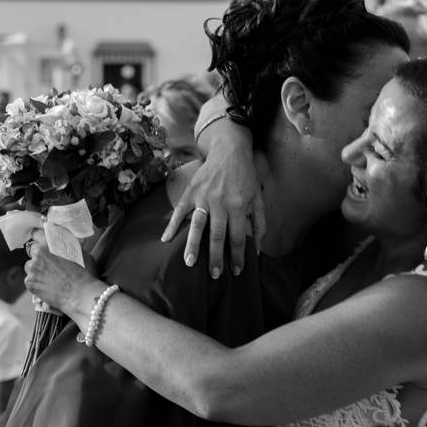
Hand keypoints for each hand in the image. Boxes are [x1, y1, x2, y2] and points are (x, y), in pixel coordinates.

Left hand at [24, 241, 101, 316]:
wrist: (81, 295)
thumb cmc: (84, 273)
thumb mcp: (81, 252)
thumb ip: (70, 245)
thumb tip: (69, 242)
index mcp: (49, 243)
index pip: (36, 234)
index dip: (38, 237)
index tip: (39, 240)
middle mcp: (38, 253)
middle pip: (32, 251)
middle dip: (39, 256)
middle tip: (49, 264)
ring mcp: (32, 268)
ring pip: (30, 266)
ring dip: (37, 269)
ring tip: (50, 278)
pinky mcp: (29, 282)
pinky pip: (30, 279)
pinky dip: (36, 282)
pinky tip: (47, 286)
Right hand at [160, 123, 263, 277]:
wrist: (229, 151)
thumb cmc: (246, 178)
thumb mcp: (258, 198)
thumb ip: (260, 224)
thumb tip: (258, 250)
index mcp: (238, 205)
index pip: (239, 236)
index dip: (238, 255)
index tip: (237, 271)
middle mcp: (220, 202)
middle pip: (218, 235)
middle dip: (216, 256)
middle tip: (214, 275)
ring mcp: (203, 197)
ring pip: (197, 225)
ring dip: (193, 245)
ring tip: (189, 263)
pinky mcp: (191, 192)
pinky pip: (180, 211)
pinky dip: (172, 225)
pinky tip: (166, 239)